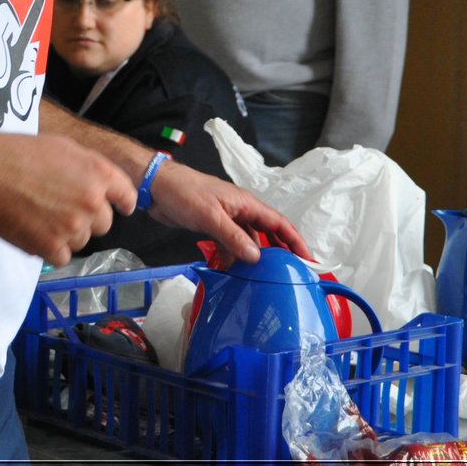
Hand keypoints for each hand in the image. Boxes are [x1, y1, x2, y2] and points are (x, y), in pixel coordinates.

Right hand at [0, 133, 136, 266]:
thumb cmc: (22, 153)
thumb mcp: (65, 148)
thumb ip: (90, 169)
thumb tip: (103, 188)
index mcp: (99, 174)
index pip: (126, 196)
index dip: (122, 203)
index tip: (119, 208)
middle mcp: (92, 202)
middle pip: (103, 223)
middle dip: (87, 219)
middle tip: (61, 209)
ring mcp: (73, 227)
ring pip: (81, 241)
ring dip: (66, 235)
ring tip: (41, 217)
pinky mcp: (52, 246)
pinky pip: (62, 257)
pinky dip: (50, 249)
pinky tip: (35, 233)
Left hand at [145, 161, 313, 264]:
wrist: (158, 187)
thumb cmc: (185, 193)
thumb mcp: (211, 217)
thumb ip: (233, 237)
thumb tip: (257, 257)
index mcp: (246, 204)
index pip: (279, 223)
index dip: (295, 241)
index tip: (308, 259)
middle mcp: (240, 211)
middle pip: (267, 233)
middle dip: (279, 252)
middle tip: (288, 274)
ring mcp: (227, 219)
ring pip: (248, 241)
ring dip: (253, 257)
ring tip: (260, 278)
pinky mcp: (213, 226)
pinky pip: (230, 244)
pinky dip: (233, 257)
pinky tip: (232, 271)